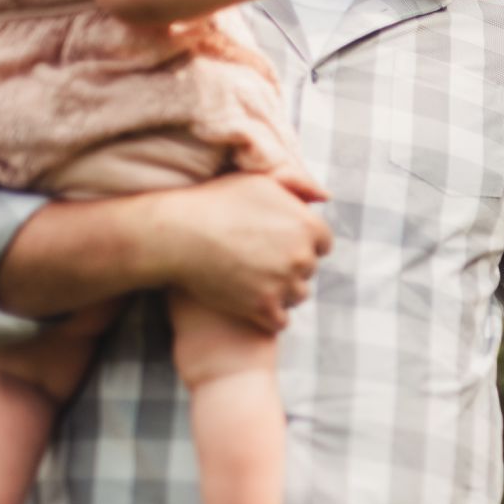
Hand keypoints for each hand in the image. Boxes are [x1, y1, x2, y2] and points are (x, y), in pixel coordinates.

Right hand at [144, 173, 331, 331]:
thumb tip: (325, 197)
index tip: (278, 242)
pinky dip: (268, 315)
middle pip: (308, 270)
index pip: (322, 243)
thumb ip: (297, 186)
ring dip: (281, 292)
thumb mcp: (259, 182)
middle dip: (290, 266)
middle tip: (260, 261)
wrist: (177, 235)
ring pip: (297, 296)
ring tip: (253, 281)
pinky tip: (251, 304)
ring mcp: (284, 284)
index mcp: (307, 225)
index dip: (300, 243)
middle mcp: (302, 256)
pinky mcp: (265, 308)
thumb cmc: (214, 202)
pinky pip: (280, 321)